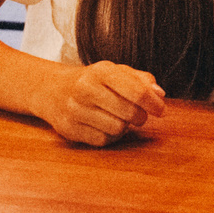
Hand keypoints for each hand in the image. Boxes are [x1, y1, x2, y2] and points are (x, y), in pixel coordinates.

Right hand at [40, 61, 167, 146]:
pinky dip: (109, 136)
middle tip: (138, 115)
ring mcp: (75, 109)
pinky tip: (104, 125)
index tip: (160, 110)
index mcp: (101, 71)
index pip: (136, 90)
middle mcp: (86, 88)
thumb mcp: (116, 72)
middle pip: (129, 113)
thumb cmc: (93, 81)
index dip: (153, 103)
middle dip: (140, 117)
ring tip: (117, 117)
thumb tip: (159, 94)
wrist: (53, 90)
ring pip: (117, 129)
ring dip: (123, 126)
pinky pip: (103, 141)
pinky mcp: (69, 128)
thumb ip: (141, 80)